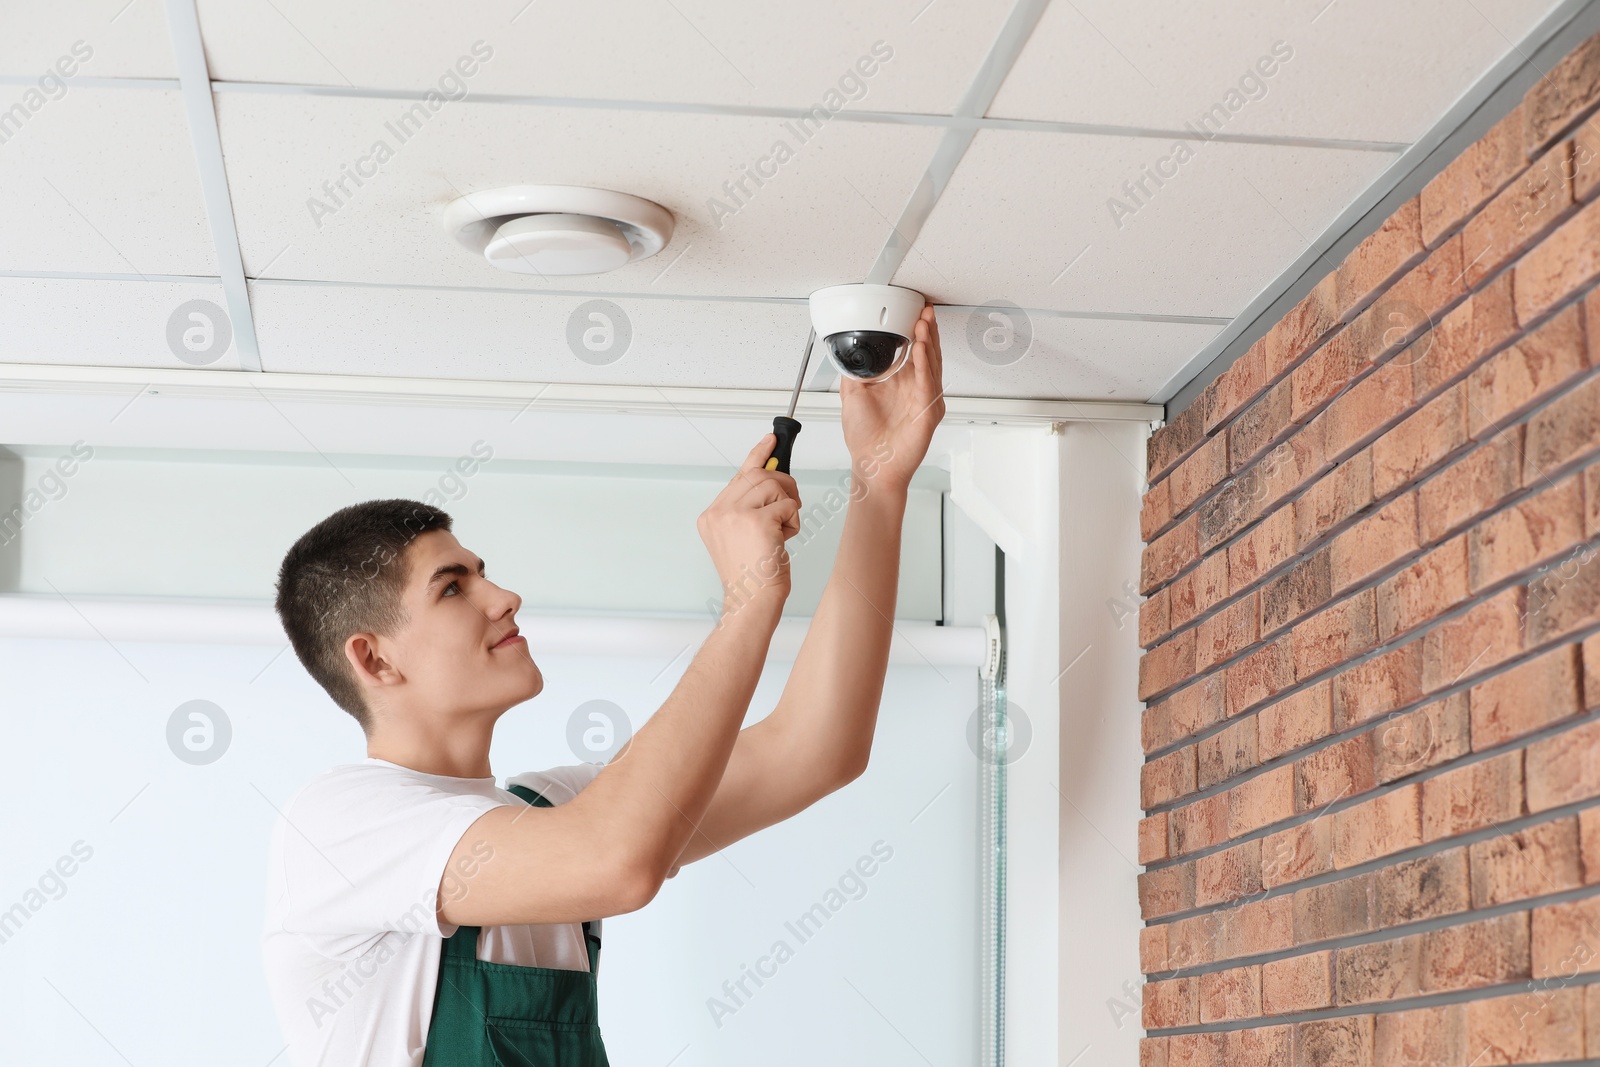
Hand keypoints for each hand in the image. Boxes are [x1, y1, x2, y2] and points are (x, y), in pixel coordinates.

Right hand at [697, 434, 802, 610]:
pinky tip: (784, 539)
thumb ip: (750, 506)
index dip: (758, 455)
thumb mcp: (743, 535)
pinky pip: (787, 504)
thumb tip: (772, 474)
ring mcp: (734, 515)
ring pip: (774, 486)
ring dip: (789, 505)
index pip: (738, 475)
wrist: (752, 598)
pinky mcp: (756, 521)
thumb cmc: (753, 573)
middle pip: (758, 475)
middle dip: (783, 483)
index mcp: (711, 515)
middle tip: (793, 501)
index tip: (771, 439)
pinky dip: (793, 520)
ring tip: (784, 528)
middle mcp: (718, 512)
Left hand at [839, 303, 945, 492]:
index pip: (913, 350)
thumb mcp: (852, 396)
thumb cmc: (866, 440)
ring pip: (931, 363)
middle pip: (927, 352)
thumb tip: (849, 351)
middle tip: (924, 309)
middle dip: (927, 329)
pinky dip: (925, 364)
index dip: (915, 331)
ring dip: (928, 341)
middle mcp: (915, 389)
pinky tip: (921, 348)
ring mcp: (924, 400)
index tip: (914, 312)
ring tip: (924, 322)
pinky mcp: (927, 412)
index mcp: (901, 383)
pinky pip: (928, 383)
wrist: (872, 466)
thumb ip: (853, 373)